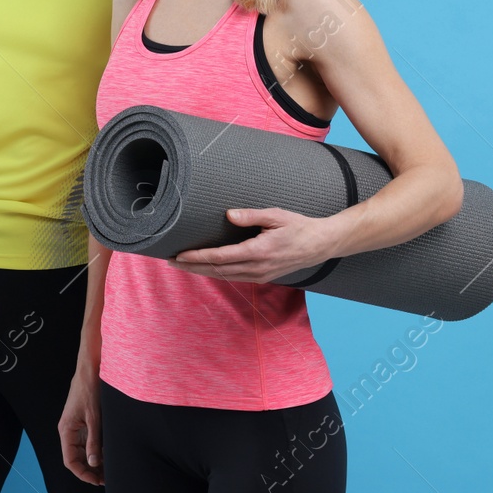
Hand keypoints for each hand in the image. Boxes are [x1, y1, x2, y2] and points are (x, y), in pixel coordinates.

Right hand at [58, 365, 103, 485]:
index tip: (97, 480)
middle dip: (90, 470)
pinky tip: (108, 454)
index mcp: (66, 430)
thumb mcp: (94, 418)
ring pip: (82, 451)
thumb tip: (94, 463)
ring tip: (109, 468)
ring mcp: (76, 427)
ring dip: (94, 461)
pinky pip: (87, 442)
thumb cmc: (89, 390)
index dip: (82, 473)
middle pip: (76, 458)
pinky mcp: (83, 422)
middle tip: (107, 478)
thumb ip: (94, 441)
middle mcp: (68, 431)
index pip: (70, 461)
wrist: (90, 370)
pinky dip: (96, 450)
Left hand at [169, 207, 338, 283]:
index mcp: (259, 251)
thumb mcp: (276, 215)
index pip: (221, 257)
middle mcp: (258, 267)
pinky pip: (235, 277)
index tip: (180, 255)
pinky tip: (207, 268)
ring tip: (183, 265)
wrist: (321, 244)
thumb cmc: (299, 226)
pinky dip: (218, 273)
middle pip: (218, 270)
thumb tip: (228, 215)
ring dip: (202, 271)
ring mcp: (261, 275)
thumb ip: (251, 215)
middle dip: (193, 266)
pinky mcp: (264, 277)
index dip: (198, 257)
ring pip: (225, 276)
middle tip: (171, 261)